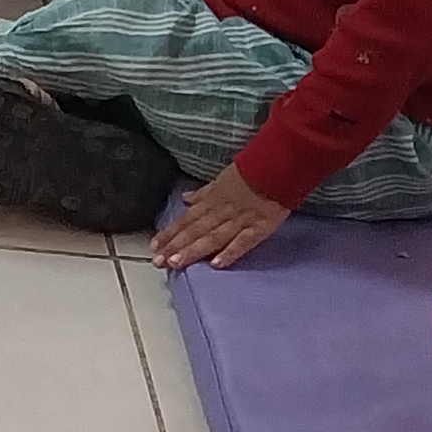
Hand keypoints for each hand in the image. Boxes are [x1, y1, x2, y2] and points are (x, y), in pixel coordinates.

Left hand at [151, 164, 286, 268]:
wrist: (278, 166)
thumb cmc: (251, 172)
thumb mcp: (222, 179)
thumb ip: (204, 193)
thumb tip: (185, 199)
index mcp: (212, 200)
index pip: (187, 219)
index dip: (170, 233)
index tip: (153, 246)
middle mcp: (221, 212)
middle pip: (195, 231)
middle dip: (175, 246)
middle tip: (158, 261)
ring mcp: (240, 221)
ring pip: (213, 237)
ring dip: (193, 250)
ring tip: (176, 263)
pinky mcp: (260, 227)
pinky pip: (243, 241)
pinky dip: (230, 252)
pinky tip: (216, 264)